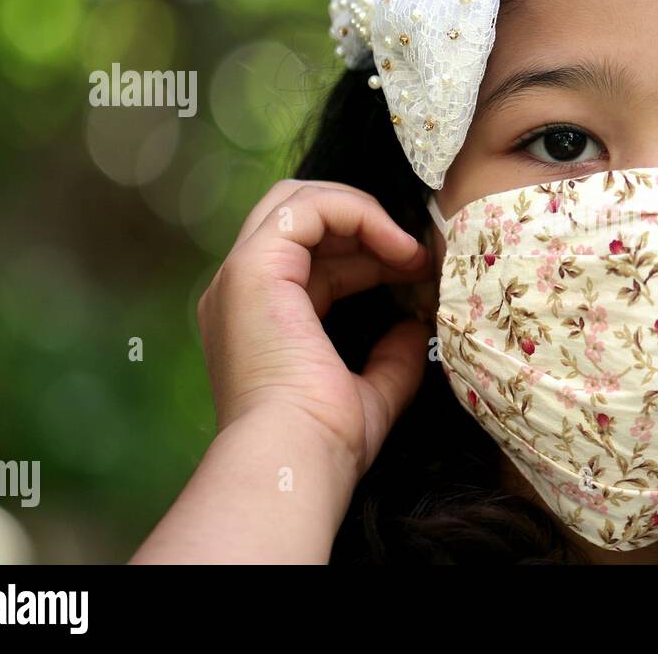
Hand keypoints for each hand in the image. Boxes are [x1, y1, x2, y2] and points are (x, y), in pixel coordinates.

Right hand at [196, 180, 433, 478]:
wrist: (295, 457)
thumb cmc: (326, 442)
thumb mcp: (371, 393)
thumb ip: (391, 359)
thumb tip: (413, 331)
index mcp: (260, 320)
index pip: (314, 259)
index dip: (370, 256)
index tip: (417, 275)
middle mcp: (241, 292)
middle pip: (298, 218)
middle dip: (361, 224)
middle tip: (413, 255)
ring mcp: (241, 276)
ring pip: (298, 201)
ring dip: (364, 215)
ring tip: (411, 250)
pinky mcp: (253, 268)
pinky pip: (307, 208)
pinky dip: (357, 213)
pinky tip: (396, 246)